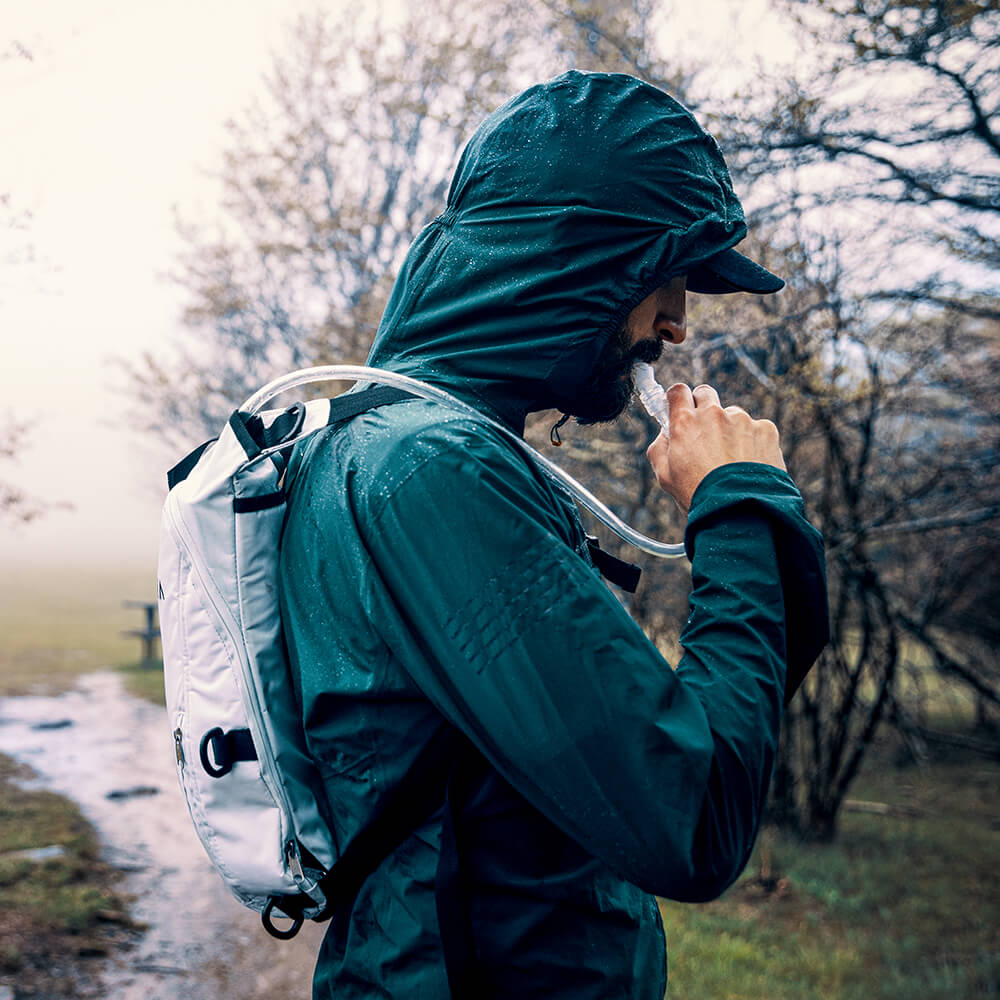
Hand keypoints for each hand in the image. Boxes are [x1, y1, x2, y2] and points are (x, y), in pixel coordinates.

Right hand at [645, 383, 785, 514]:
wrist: (739, 511)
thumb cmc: (698, 496)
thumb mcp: (665, 476)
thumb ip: (659, 448)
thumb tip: (664, 434)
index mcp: (685, 422)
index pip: (678, 391)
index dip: (677, 398)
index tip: (679, 407)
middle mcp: (713, 414)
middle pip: (705, 393)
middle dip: (703, 407)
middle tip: (704, 432)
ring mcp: (742, 420)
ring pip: (733, 416)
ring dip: (730, 430)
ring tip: (732, 462)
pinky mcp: (766, 430)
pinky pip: (756, 430)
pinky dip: (753, 443)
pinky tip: (749, 465)